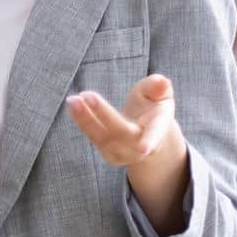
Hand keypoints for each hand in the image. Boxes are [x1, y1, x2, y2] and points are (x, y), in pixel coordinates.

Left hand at [67, 74, 184, 166]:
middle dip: (104, 114)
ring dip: (86, 118)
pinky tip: (74, 105)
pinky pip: (94, 138)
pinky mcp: (110, 155)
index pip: (155, 134)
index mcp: (159, 128)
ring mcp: (125, 153)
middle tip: (87, 94)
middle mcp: (142, 146)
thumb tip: (162, 81)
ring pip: (103, 137)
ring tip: (73, 99)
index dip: (151, 140)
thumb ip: (158, 88)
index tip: (144, 149)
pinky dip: (82, 121)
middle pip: (122, 132)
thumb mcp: (160, 96)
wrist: (147, 136)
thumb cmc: (153, 110)